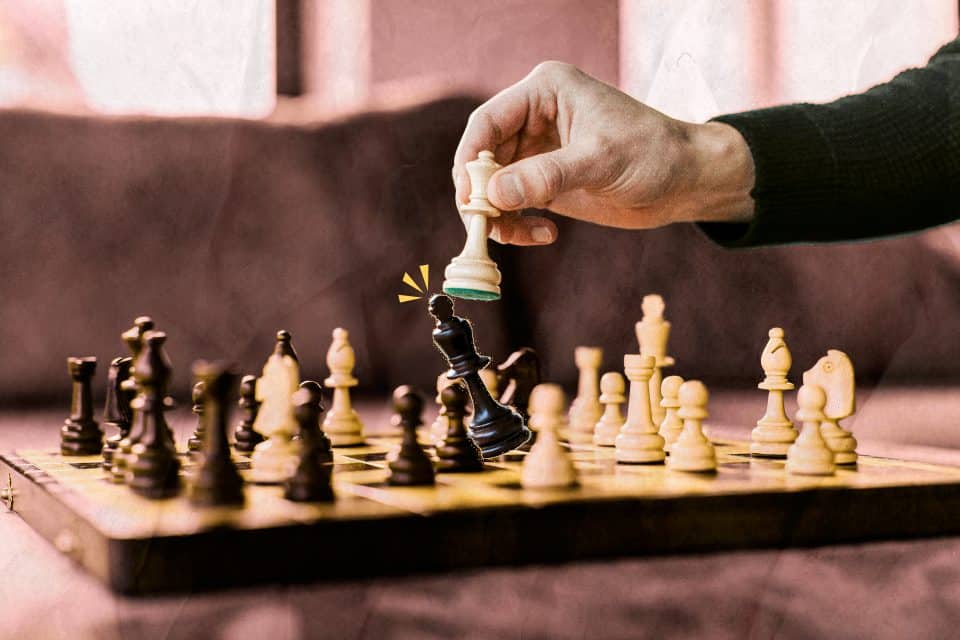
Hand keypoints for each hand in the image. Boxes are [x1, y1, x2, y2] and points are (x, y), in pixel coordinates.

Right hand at [452, 62, 755, 244]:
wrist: (685, 181)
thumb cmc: (653, 154)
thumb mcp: (600, 161)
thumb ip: (546, 176)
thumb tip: (493, 196)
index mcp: (545, 92)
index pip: (487, 122)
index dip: (471, 160)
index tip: (470, 198)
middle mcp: (534, 118)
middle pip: (483, 158)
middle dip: (481, 196)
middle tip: (487, 228)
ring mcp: (537, 151)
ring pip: (493, 186)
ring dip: (497, 216)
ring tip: (520, 236)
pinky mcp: (545, 181)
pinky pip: (511, 205)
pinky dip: (516, 225)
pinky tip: (545, 235)